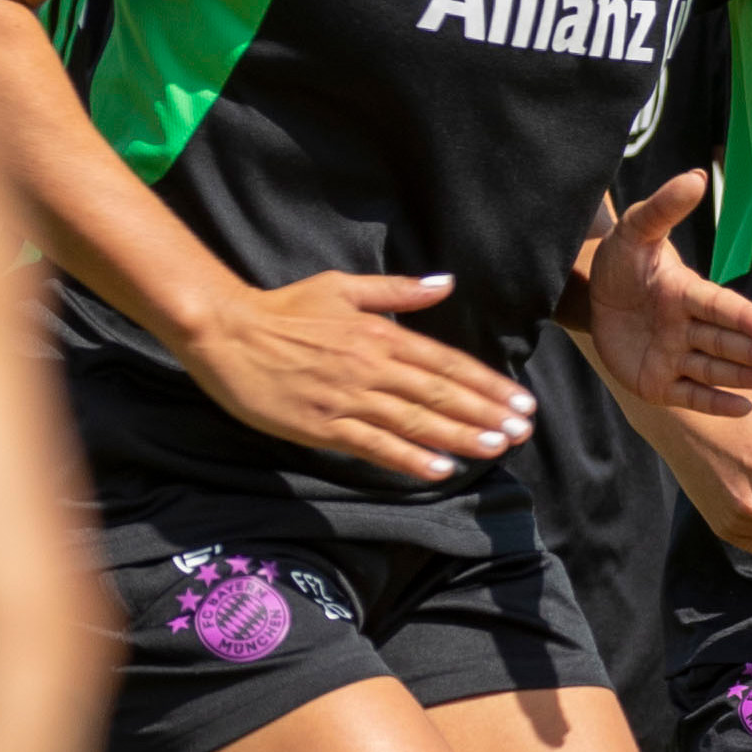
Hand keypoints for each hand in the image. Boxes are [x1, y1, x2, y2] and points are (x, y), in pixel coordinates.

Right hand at [172, 271, 532, 482]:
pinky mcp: (323, 426)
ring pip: (415, 420)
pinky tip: (441, 469)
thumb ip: (397, 290)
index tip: (519, 400)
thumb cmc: (283, 308)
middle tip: (524, 431)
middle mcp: (371, 366)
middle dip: (486, 412)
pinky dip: (410, 458)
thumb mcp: (342, 287)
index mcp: (379, 333)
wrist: (226, 331)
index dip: (486, 383)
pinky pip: (375, 445)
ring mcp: (348, 397)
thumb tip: (446, 283)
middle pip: (439, 392)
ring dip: (460, 435)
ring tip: (498, 448)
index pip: (445, 361)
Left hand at [584, 172, 751, 416]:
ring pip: (715, 370)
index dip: (746, 318)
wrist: (592, 295)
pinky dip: (715, 402)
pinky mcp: (659, 384)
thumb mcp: (635, 230)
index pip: (720, 307)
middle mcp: (688, 328)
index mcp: (687, 293)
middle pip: (726, 342)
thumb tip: (697, 176)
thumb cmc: (621, 260)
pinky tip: (743, 407)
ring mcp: (676, 358)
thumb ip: (664, 207)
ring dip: (746, 376)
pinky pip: (690, 395)